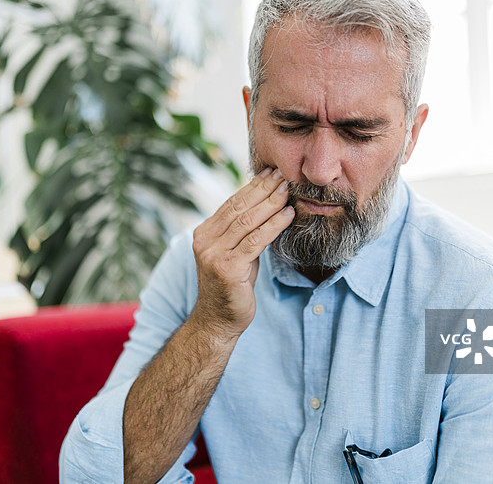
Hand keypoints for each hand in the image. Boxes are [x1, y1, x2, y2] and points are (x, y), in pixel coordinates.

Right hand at [191, 168, 293, 337]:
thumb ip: (243, 231)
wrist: (219, 320)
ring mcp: (214, 254)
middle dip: (263, 189)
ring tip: (288, 190)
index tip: (270, 173)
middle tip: (282, 174)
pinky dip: (273, 225)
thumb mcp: (236, 253)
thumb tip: (266, 204)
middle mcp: (205, 241)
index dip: (252, 186)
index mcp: (204, 233)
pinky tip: (288, 214)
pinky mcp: (228, 268)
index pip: (231, 203)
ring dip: (270, 203)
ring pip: (247, 221)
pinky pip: (255, 241)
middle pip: (239, 208)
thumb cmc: (232, 286)